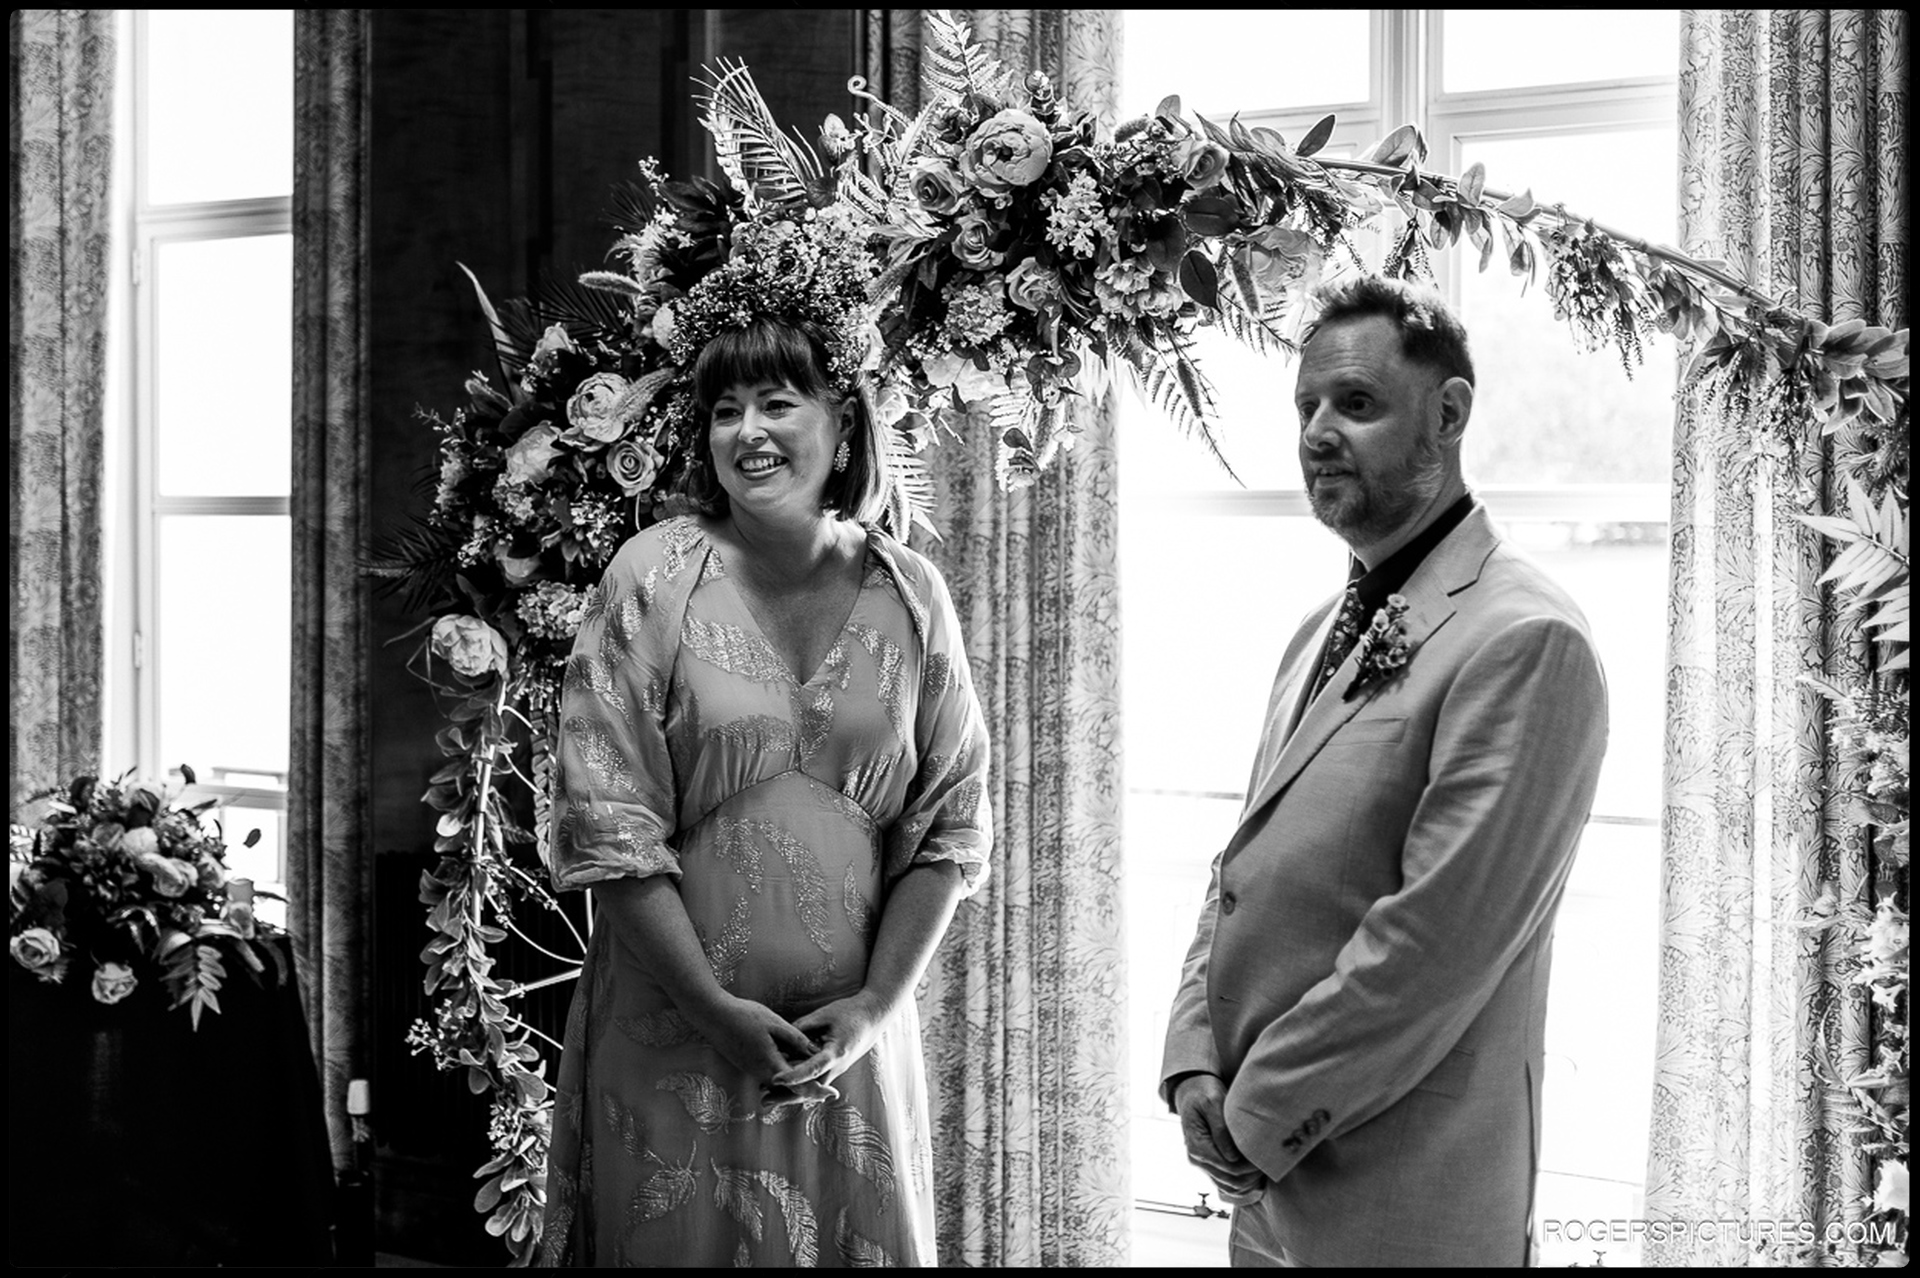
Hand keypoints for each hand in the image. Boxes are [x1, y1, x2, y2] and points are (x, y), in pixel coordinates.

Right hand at [686, 993, 834, 1109]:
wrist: (712, 1016)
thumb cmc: (744, 1016)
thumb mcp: (775, 1024)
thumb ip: (796, 1040)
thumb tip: (816, 1053)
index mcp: (770, 1064)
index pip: (798, 1085)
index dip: (816, 1091)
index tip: (832, 1094)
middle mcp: (761, 1073)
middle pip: (789, 1089)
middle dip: (809, 1090)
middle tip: (828, 1091)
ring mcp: (752, 1071)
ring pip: (780, 1084)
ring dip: (796, 1084)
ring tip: (815, 1081)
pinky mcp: (748, 1066)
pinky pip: (770, 1076)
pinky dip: (784, 1076)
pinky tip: (793, 1067)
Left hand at [775, 990, 890, 1090]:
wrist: (874, 1015)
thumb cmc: (850, 1012)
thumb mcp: (824, 1014)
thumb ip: (802, 1027)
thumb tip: (781, 1040)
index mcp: (836, 1052)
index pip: (812, 1069)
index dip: (793, 1076)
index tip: (775, 1079)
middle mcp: (837, 1067)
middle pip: (810, 1089)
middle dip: (788, 1096)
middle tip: (764, 1100)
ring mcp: (837, 1070)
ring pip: (812, 1089)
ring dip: (791, 1094)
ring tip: (767, 1098)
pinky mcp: (834, 1068)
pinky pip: (816, 1082)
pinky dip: (800, 1086)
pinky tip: (782, 1088)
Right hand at [1174, 1073, 1263, 1199]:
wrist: (1192, 1091)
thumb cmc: (1204, 1093)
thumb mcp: (1212, 1103)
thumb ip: (1221, 1129)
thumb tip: (1233, 1157)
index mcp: (1197, 1146)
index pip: (1229, 1167)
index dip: (1251, 1165)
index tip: (1266, 1155)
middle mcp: (1197, 1159)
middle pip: (1231, 1180)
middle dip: (1253, 1174)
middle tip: (1270, 1160)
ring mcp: (1203, 1163)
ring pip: (1230, 1185)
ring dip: (1250, 1179)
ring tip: (1264, 1164)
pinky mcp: (1210, 1162)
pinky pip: (1227, 1181)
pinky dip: (1243, 1180)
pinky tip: (1255, 1169)